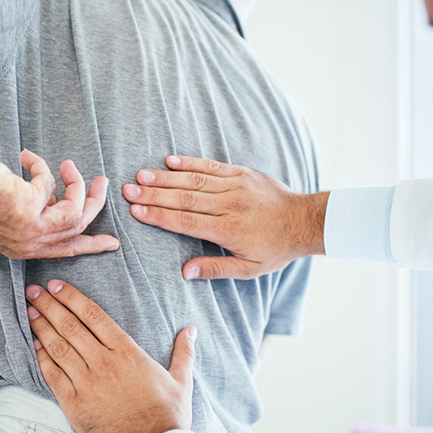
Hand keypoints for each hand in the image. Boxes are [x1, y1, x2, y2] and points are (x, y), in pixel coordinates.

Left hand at [0, 149, 119, 258]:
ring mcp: (30, 228)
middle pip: (78, 228)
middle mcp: (29, 244)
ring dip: (77, 183)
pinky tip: (24, 156)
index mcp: (22, 249)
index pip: (65, 251)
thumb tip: (54, 198)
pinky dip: (40, 166)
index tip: (112, 243)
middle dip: (95, 203)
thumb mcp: (6, 212)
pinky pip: (50, 182)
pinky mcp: (30, 207)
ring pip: (75, 209)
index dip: (91, 245)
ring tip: (68, 164)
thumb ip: (32, 212)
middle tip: (102, 183)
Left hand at [25, 280, 195, 432]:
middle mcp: (104, 362)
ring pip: (58, 347)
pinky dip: (41, 358)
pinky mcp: (75, 404)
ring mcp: (87, 383)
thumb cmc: (169, 415)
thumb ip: (183, 352)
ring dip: (42, 327)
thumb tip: (190, 330)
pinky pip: (53, 376)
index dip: (72, 298)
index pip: (94, 316)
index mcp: (127, 352)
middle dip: (49, 306)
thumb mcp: (181, 380)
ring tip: (29, 312)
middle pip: (71, 326)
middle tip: (33, 291)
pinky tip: (33, 345)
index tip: (56, 286)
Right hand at [122, 156, 329, 279]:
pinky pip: (211, 166)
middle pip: (184, 198)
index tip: (136, 211)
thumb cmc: (275, 248)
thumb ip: (215, 269)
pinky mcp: (241, 173)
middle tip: (127, 191)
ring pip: (194, 179)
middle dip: (153, 194)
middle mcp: (229, 204)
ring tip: (140, 176)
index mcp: (229, 230)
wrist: (304, 221)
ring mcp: (235, 186)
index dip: (159, 216)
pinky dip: (190, 162)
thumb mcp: (248, 268)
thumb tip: (184, 272)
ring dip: (165, 177)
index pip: (186, 222)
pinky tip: (169, 161)